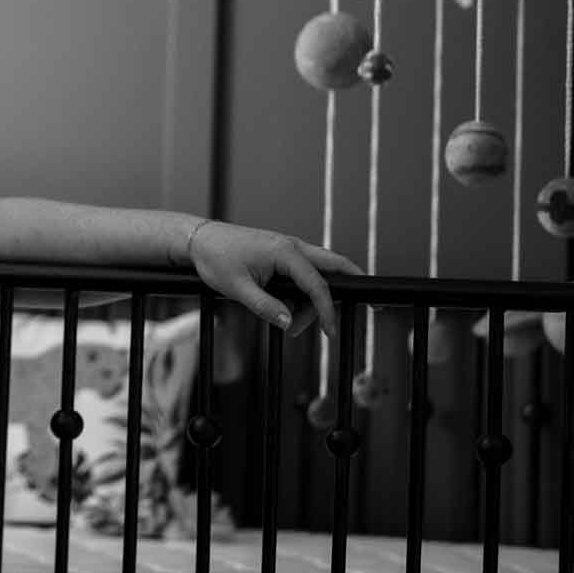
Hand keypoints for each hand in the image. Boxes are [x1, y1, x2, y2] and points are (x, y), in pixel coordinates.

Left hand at [186, 222, 358, 338]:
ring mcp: (288, 248)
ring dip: (314, 301)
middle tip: (375, 305)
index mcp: (285, 252)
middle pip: (335, 265)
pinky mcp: (281, 254)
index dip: (326, 310)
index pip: (318, 284)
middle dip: (354, 284)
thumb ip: (265, 307)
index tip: (330, 332)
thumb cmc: (216, 260)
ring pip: (318, 273)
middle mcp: (292, 246)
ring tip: (291, 327)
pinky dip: (303, 293)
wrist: (198, 240)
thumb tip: (288, 323)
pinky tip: (288, 312)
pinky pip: (303, 274)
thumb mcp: (238, 289)